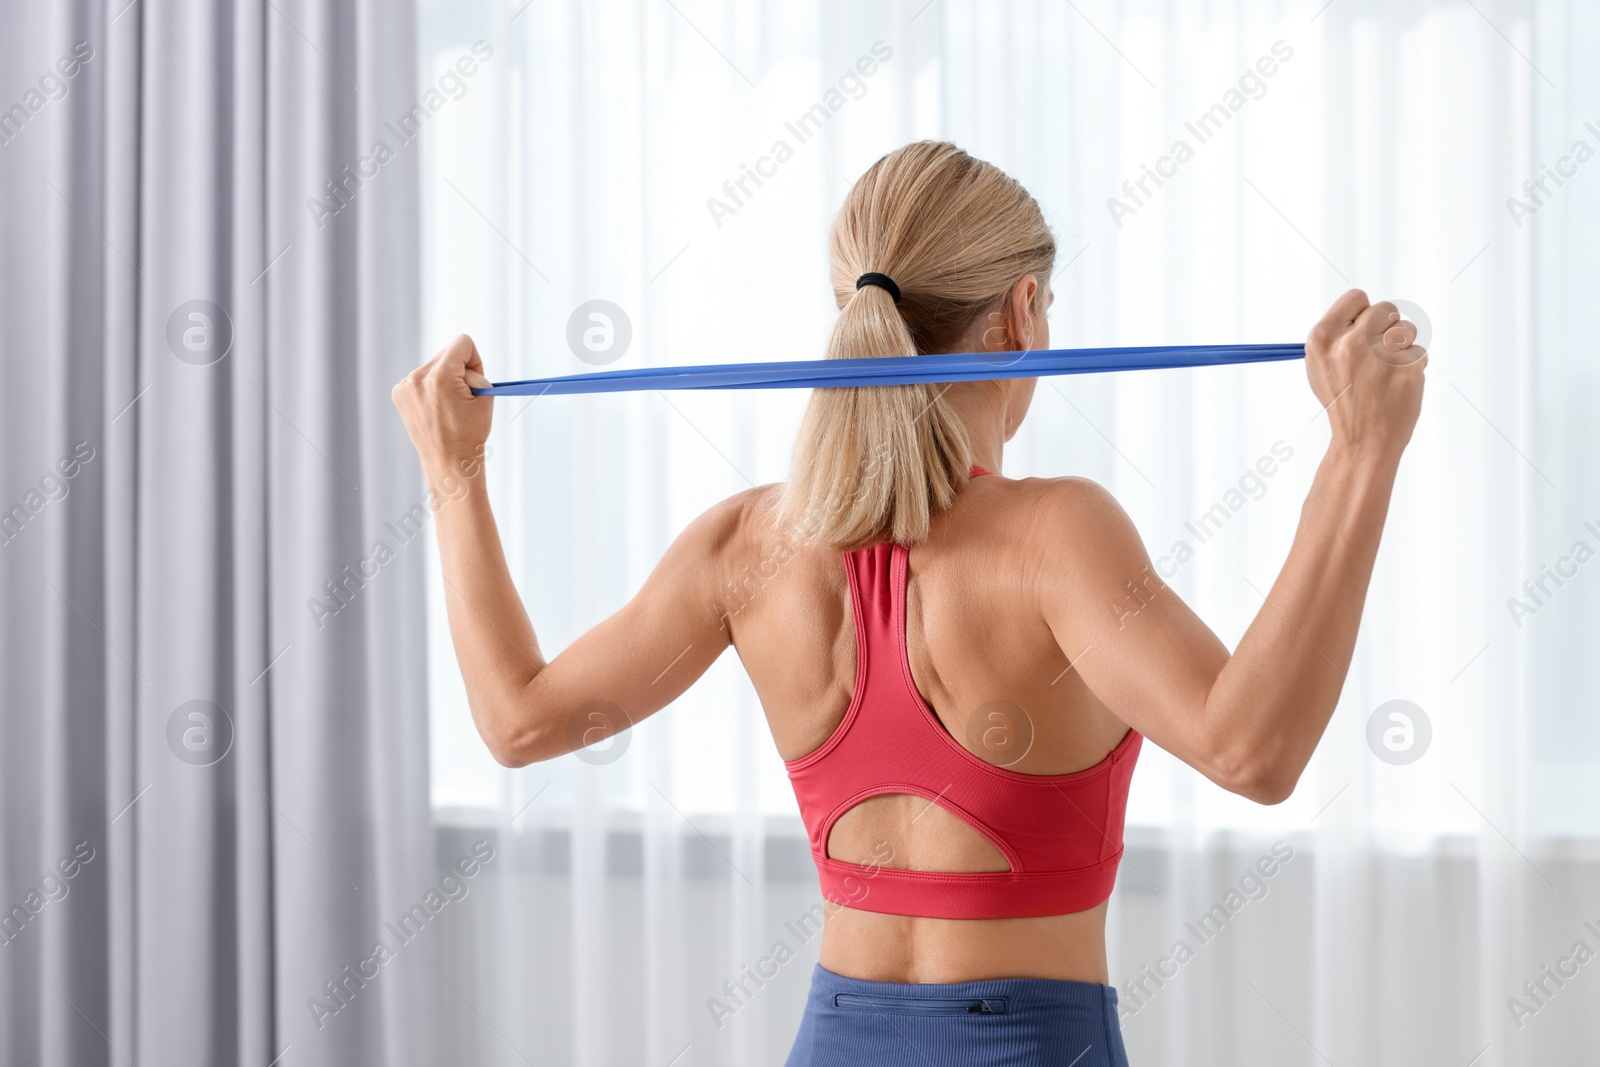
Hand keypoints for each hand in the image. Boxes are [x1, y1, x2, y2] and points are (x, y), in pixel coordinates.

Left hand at [392, 334, 494, 472]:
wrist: (448, 461)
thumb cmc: (470, 433)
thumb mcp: (485, 397)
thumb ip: (476, 371)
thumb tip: (464, 359)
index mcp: (442, 377)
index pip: (462, 342)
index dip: (475, 360)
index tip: (474, 380)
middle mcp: (419, 378)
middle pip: (447, 352)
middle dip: (460, 369)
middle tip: (464, 395)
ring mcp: (406, 386)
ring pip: (434, 365)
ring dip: (445, 378)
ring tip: (449, 406)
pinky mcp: (399, 393)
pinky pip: (421, 378)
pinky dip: (431, 388)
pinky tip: (436, 407)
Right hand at [1305, 290, 1426, 461]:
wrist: (1363, 441)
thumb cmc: (1343, 401)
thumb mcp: (1320, 365)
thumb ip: (1337, 334)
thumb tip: (1363, 311)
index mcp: (1322, 339)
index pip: (1356, 297)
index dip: (1362, 313)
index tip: (1363, 330)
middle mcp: (1350, 343)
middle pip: (1384, 309)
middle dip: (1385, 329)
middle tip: (1377, 355)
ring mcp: (1380, 355)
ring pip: (1406, 328)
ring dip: (1402, 346)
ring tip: (1387, 371)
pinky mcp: (1407, 368)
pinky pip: (1418, 352)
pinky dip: (1412, 367)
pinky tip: (1397, 384)